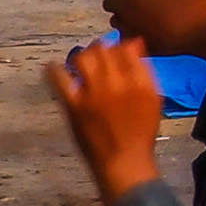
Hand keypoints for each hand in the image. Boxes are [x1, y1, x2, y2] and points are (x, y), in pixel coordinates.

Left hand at [47, 33, 170, 202]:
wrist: (123, 161)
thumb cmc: (140, 132)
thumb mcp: (152, 98)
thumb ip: (144, 71)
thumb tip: (135, 44)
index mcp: (140, 81)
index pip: (127, 47)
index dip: (120, 45)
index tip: (116, 51)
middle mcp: (117, 82)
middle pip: (104, 49)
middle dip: (100, 48)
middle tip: (98, 55)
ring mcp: (93, 93)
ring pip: (83, 58)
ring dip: (81, 55)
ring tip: (81, 61)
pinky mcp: (73, 105)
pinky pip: (59, 79)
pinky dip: (54, 70)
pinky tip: (52, 67)